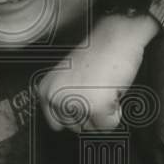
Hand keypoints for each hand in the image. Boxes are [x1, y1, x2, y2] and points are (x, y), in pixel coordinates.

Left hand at [35, 13, 154, 131]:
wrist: (118, 35)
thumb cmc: (97, 53)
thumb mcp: (67, 76)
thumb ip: (62, 98)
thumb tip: (62, 125)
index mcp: (46, 90)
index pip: (58, 124)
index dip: (76, 113)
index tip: (84, 96)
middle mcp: (56, 97)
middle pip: (78, 128)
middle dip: (92, 113)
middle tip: (97, 87)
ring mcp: (75, 102)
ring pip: (94, 128)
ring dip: (104, 111)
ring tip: (104, 86)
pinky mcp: (96, 106)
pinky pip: (108, 125)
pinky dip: (116, 113)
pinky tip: (112, 91)